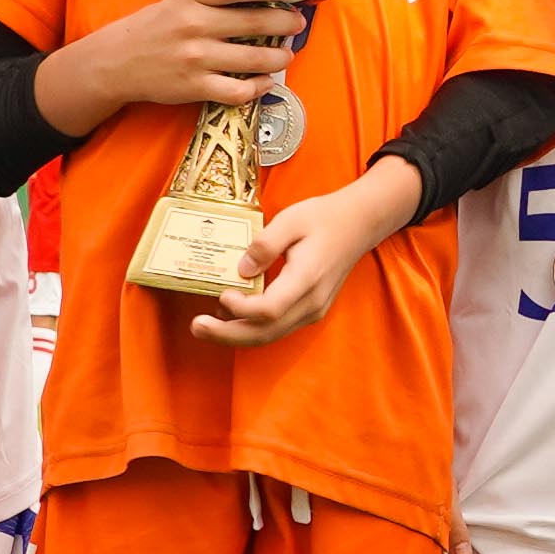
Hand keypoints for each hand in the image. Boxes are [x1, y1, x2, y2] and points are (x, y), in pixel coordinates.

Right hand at [78, 0, 306, 109]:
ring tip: (286, 55)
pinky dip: (258, 87)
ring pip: (253, 59)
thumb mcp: (177, 0)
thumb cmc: (155, 28)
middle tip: (298, 24)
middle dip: (284, 23)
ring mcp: (195, 58)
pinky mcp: (194, 86)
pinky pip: (238, 90)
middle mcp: (193, 25)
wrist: (117, 62)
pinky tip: (265, 82)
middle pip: (252, 22)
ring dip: (279, 57)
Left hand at [188, 167, 411, 346]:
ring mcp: (312, 310)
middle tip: (196, 326)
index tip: (222, 294)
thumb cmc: (324, 218)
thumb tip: (240, 270)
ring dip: (236, 335)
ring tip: (204, 326)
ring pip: (270, 335)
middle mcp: (311, 302)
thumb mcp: (291, 219)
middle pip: (266, 333)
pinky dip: (251, 328)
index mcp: (307, 278)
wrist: (358, 224)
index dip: (242, 309)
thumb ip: (265, 244)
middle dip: (227, 334)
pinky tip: (229, 317)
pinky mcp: (310, 311)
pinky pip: (277, 328)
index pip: (270, 309)